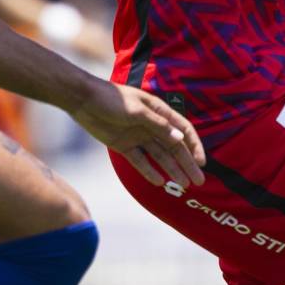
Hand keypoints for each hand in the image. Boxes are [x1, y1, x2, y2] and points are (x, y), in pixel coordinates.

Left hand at [72, 81, 206, 188]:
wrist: (83, 99)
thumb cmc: (111, 98)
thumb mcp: (136, 110)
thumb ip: (158, 126)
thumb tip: (179, 139)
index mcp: (159, 111)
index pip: (183, 130)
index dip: (194, 146)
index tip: (201, 163)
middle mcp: (152, 125)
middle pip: (174, 147)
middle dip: (187, 164)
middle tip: (198, 182)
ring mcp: (138, 136)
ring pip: (160, 156)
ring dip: (172, 170)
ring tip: (183, 185)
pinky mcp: (124, 145)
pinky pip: (140, 161)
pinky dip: (149, 171)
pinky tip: (159, 181)